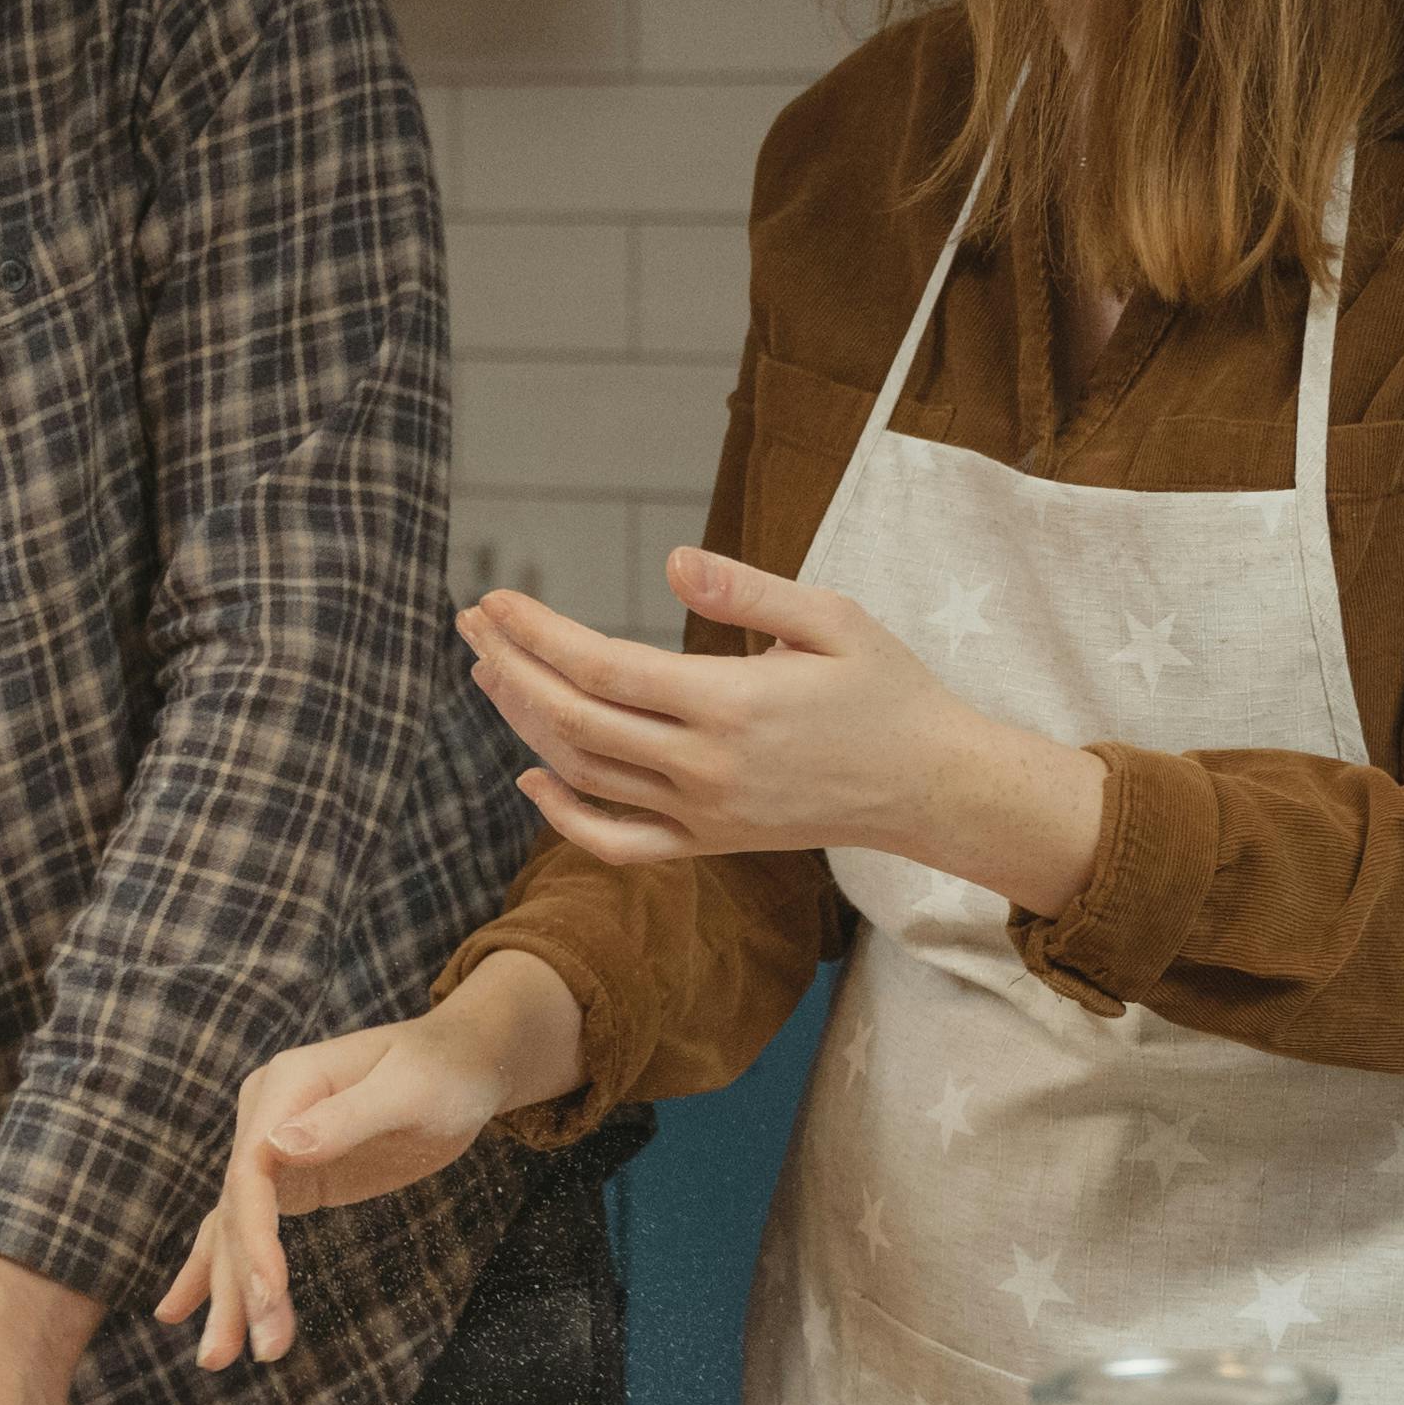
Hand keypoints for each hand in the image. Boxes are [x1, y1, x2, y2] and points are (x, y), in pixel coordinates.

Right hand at [159, 954, 584, 1373]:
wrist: (462, 1063)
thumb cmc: (444, 1071)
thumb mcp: (410, 1091)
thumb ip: (349, 1118)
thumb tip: (279, 1147)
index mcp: (287, 1086)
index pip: (251, 1171)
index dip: (254, 1237)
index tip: (270, 1294)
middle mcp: (265, 1115)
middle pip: (236, 1209)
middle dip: (239, 1284)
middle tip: (231, 1357)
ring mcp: (272, 1148)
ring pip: (235, 1228)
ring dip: (227, 1293)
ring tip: (215, 1360)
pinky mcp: (290, 1177)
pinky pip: (246, 1227)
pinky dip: (221, 1270)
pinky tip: (184, 1309)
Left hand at [463, 552, 1106, 908]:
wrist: (931, 787)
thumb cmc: (887, 689)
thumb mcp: (833, 617)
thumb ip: (748, 591)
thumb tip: (673, 559)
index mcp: (734, 705)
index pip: (604, 669)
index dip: (538, 635)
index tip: (497, 600)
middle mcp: (708, 768)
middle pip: (576, 722)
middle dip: (512, 670)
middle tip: (472, 626)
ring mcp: (704, 815)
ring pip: (586, 775)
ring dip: (527, 724)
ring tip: (490, 674)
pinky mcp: (710, 844)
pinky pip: (618, 841)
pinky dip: (565, 815)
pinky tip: (531, 773)